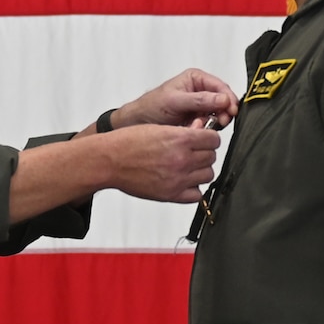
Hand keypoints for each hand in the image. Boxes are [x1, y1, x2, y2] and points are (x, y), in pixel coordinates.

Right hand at [99, 123, 220, 202]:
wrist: (109, 160)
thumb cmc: (128, 143)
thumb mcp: (159, 128)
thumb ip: (183, 132)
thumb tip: (200, 132)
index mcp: (180, 139)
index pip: (214, 139)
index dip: (209, 138)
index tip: (204, 140)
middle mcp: (182, 159)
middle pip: (212, 157)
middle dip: (204, 153)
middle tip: (192, 152)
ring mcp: (178, 179)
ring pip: (208, 175)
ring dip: (200, 170)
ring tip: (187, 167)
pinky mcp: (171, 194)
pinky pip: (197, 195)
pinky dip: (193, 189)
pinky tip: (184, 181)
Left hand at [111, 69, 238, 130]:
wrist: (138, 122)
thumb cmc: (152, 106)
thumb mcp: (175, 100)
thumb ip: (199, 99)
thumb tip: (221, 99)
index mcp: (196, 79)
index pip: (220, 86)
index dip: (228, 97)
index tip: (230, 109)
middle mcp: (201, 91)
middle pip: (224, 100)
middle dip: (224, 111)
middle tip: (222, 120)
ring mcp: (201, 107)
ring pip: (220, 113)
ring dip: (216, 121)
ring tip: (207, 125)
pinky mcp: (199, 120)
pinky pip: (211, 125)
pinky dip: (209, 128)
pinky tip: (200, 129)